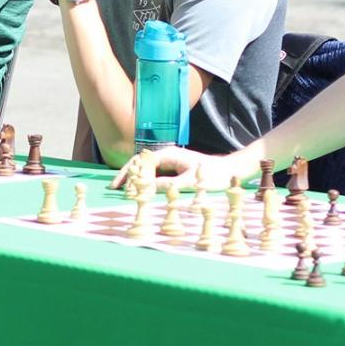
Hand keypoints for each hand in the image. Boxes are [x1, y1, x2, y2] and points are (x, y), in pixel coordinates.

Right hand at [114, 147, 249, 194]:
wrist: (230, 171)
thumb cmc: (213, 176)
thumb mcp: (190, 182)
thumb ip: (168, 185)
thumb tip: (147, 188)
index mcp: (168, 154)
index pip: (140, 162)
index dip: (127, 174)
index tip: (118, 186)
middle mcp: (167, 155)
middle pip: (140, 163)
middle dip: (126, 175)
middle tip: (113, 188)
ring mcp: (170, 161)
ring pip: (146, 168)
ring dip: (134, 178)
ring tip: (122, 190)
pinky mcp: (174, 168)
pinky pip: (154, 173)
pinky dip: (144, 181)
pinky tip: (139, 189)